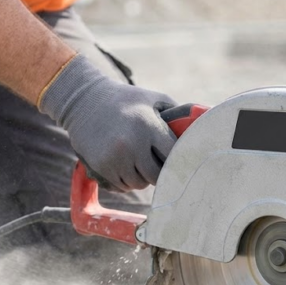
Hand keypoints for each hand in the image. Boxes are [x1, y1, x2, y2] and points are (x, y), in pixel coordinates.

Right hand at [40, 55, 176, 191]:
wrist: (83, 100)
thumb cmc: (125, 99)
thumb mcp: (153, 99)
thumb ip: (177, 114)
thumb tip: (203, 127)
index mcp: (148, 126)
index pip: (173, 157)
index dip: (178, 163)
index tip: (181, 164)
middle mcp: (132, 144)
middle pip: (157, 176)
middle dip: (160, 173)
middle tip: (158, 165)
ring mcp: (115, 157)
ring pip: (139, 183)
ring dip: (142, 178)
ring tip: (139, 163)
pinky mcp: (101, 166)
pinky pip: (123, 186)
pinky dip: (126, 180)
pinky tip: (125, 165)